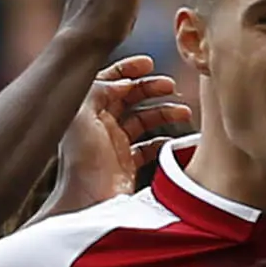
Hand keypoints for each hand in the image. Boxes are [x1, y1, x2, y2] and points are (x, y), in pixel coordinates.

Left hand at [47, 54, 190, 214]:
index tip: (148, 64)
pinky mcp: (128, 165)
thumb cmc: (81, 161)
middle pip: (130, 98)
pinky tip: (176, 139)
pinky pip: (150, 147)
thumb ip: (98, 90)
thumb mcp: (82, 116)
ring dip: (164, 112)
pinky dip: (164, 141)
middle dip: (151, 88)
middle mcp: (101, 125)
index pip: (109, 82)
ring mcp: (115, 145)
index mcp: (88, 111)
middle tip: (170, 85)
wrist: (87, 202)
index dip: (128, 70)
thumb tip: (121, 82)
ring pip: (144, 120)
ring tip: (184, 112)